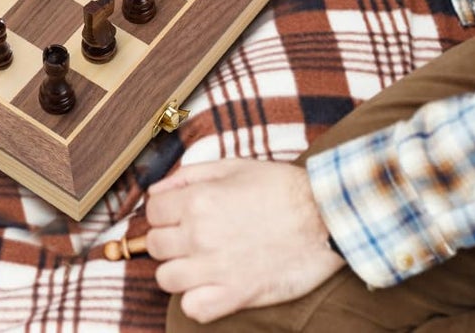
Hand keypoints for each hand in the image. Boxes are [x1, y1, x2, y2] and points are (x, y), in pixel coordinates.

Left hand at [145, 159, 344, 323]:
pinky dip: (195, 300)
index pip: (152, 212)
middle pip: (155, 245)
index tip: (176, 214)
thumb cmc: (281, 188)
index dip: (163, 211)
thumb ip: (189, 174)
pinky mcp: (235, 295)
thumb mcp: (233, 166)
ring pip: (166, 279)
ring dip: (178, 270)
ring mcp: (216, 268)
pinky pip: (192, 308)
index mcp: (199, 200)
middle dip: (168, 239)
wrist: (323, 216)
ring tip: (198, 261)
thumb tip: (158, 189)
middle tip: (190, 236)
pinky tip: (209, 285)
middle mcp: (200, 235)